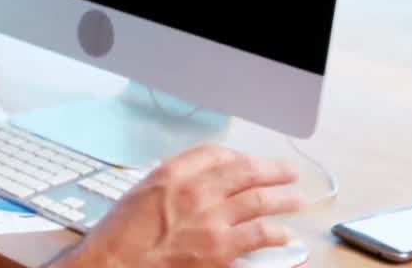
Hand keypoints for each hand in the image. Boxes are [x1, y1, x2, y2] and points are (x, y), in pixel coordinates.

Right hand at [57, 144, 304, 267]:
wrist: (116, 262)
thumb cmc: (121, 234)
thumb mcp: (142, 193)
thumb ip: (172, 182)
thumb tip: (199, 181)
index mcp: (172, 172)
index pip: (215, 153)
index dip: (238, 156)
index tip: (248, 161)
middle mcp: (196, 189)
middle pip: (245, 171)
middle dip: (272, 170)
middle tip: (288, 172)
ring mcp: (212, 218)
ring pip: (259, 200)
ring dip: (282, 198)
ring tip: (296, 199)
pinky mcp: (221, 247)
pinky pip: (259, 234)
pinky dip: (276, 233)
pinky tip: (284, 235)